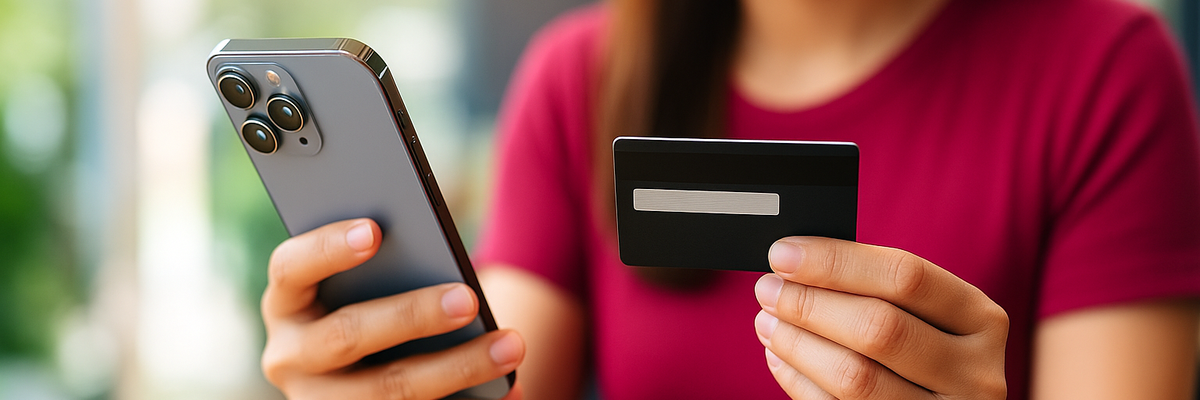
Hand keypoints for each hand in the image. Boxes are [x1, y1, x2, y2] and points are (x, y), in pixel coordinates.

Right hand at [260, 218, 524, 399]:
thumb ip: (388, 263)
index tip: (375, 230)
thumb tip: (445, 261)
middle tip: (468, 299)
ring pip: (388, 390)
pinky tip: (512, 387)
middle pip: (346, 336)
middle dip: (412, 316)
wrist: (358, 371)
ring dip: (457, 368)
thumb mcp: (365, 282)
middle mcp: (289, 355)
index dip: (327, 248)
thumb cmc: (371, 300)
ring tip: (510, 345)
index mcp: (285, 302)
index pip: (290, 268)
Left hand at [754, 237, 1007, 398]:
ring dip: (797, 345)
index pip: (905, 276)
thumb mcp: (925, 315)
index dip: (836, 262)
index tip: (784, 254)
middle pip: (878, 327)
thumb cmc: (923, 349)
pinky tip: (780, 358)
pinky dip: (799, 381)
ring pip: (855, 377)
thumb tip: (797, 260)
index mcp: (981, 319)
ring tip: (768, 323)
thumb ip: (877, 287)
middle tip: (768, 290)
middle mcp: (974, 371)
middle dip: (810, 304)